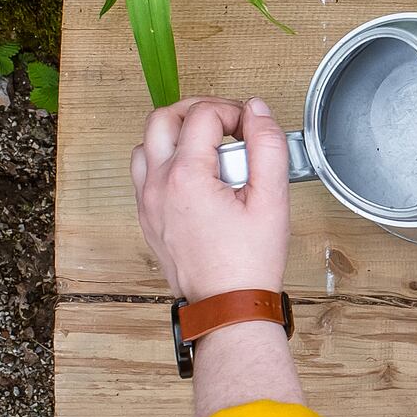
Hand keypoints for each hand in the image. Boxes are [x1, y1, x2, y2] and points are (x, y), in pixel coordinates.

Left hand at [132, 97, 290, 301]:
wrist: (227, 306)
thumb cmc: (249, 262)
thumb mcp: (272, 199)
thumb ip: (268, 146)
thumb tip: (257, 111)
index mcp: (186, 177)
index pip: (203, 115)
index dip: (232, 110)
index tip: (251, 128)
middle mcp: (157, 186)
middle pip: (163, 118)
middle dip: (198, 110)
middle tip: (227, 123)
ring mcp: (147, 202)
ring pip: (147, 143)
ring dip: (177, 134)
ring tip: (209, 147)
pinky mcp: (147, 217)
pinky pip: (144, 172)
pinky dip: (166, 160)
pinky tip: (196, 174)